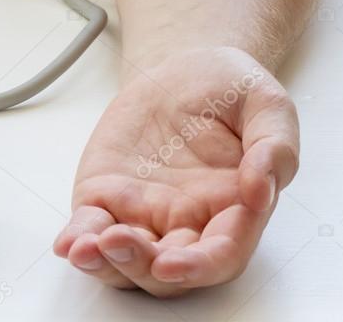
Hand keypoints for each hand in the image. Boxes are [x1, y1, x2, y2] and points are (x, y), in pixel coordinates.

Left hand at [54, 47, 298, 296]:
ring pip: (124, 260)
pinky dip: (78, 238)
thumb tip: (261, 189)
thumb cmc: (230, 92)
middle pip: (166, 270)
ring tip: (85, 248)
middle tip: (118, 243)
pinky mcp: (107, 195)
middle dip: (141, 266)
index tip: (171, 264)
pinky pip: (91, 226)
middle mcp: (188, 222)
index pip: (221, 254)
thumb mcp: (266, 104)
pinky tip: (68, 242)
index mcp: (234, 210)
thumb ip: (274, 147)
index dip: (197, 266)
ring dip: (104, 263)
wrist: (184, 72)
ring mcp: (144, 213)